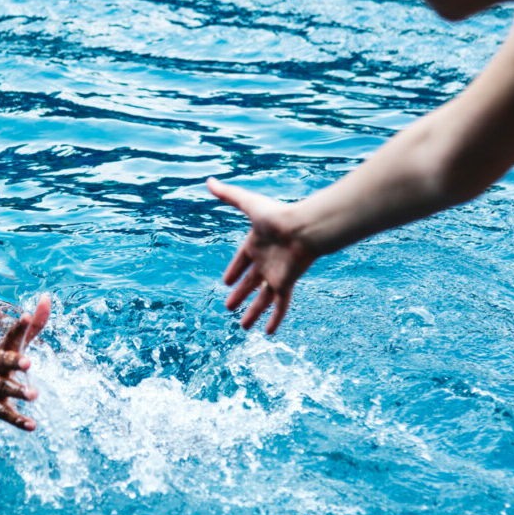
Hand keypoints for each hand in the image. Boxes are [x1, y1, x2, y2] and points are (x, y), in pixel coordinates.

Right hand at [0, 294, 50, 431]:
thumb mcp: (9, 344)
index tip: (26, 317)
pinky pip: (4, 414)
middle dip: (15, 361)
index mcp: (0, 349)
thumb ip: (32, 326)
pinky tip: (32, 425)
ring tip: (33, 395)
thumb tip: (48, 298)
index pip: (11, 335)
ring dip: (18, 391)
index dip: (19, 327)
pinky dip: (18, 420)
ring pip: (4, 389)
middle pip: (4, 361)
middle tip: (28, 363)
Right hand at [207, 178, 315, 334]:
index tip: (225, 282)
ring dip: (252, 312)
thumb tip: (209, 180)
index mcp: (255, 244)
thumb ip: (228, 195)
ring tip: (243, 327)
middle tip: (228, 307)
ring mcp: (275, 274)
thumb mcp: (248, 204)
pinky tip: (268, 333)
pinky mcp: (285, 284)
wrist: (304, 228)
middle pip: (249, 282)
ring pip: (262, 298)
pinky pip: (279, 305)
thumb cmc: (278, 215)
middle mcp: (265, 261)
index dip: (233, 271)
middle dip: (239, 294)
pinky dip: (274, 319)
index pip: (241, 261)